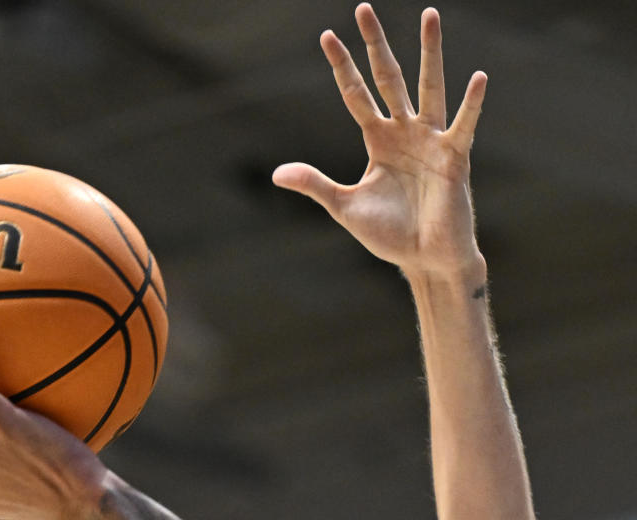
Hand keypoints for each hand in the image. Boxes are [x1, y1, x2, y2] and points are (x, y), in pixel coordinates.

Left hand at [272, 6, 485, 280]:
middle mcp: (404, 132)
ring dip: (429, 52)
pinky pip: (462, 125)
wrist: (424, 260)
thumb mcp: (345, 207)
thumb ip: (315, 185)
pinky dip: (471, 104)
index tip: (326, 36)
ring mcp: (430, 141)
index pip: (356, 94)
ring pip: (429, 87)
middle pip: (388, 77)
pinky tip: (477, 78)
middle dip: (375, 45)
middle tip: (363, 9)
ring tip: (429, 15)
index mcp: (378, 140)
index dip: (342, 67)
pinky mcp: (454, 158)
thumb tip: (277, 173)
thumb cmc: (390, 235)